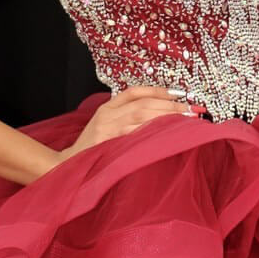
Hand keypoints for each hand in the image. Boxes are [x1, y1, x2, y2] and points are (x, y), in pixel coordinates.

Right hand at [70, 83, 205, 153]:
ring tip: (186, 120)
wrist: (66, 167)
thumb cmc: (91, 150)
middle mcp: (107, 114)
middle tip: (192, 109)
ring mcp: (107, 128)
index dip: (157, 90)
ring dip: (166, 116)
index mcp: (106, 108)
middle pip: (143, 103)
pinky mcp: (108, 143)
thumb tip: (159, 115)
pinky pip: (135, 134)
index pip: (134, 92)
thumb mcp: (104, 127)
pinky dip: (153, 132)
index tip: (179, 94)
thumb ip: (124, 118)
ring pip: (141, 115)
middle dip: (170, 106)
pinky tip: (168, 134)